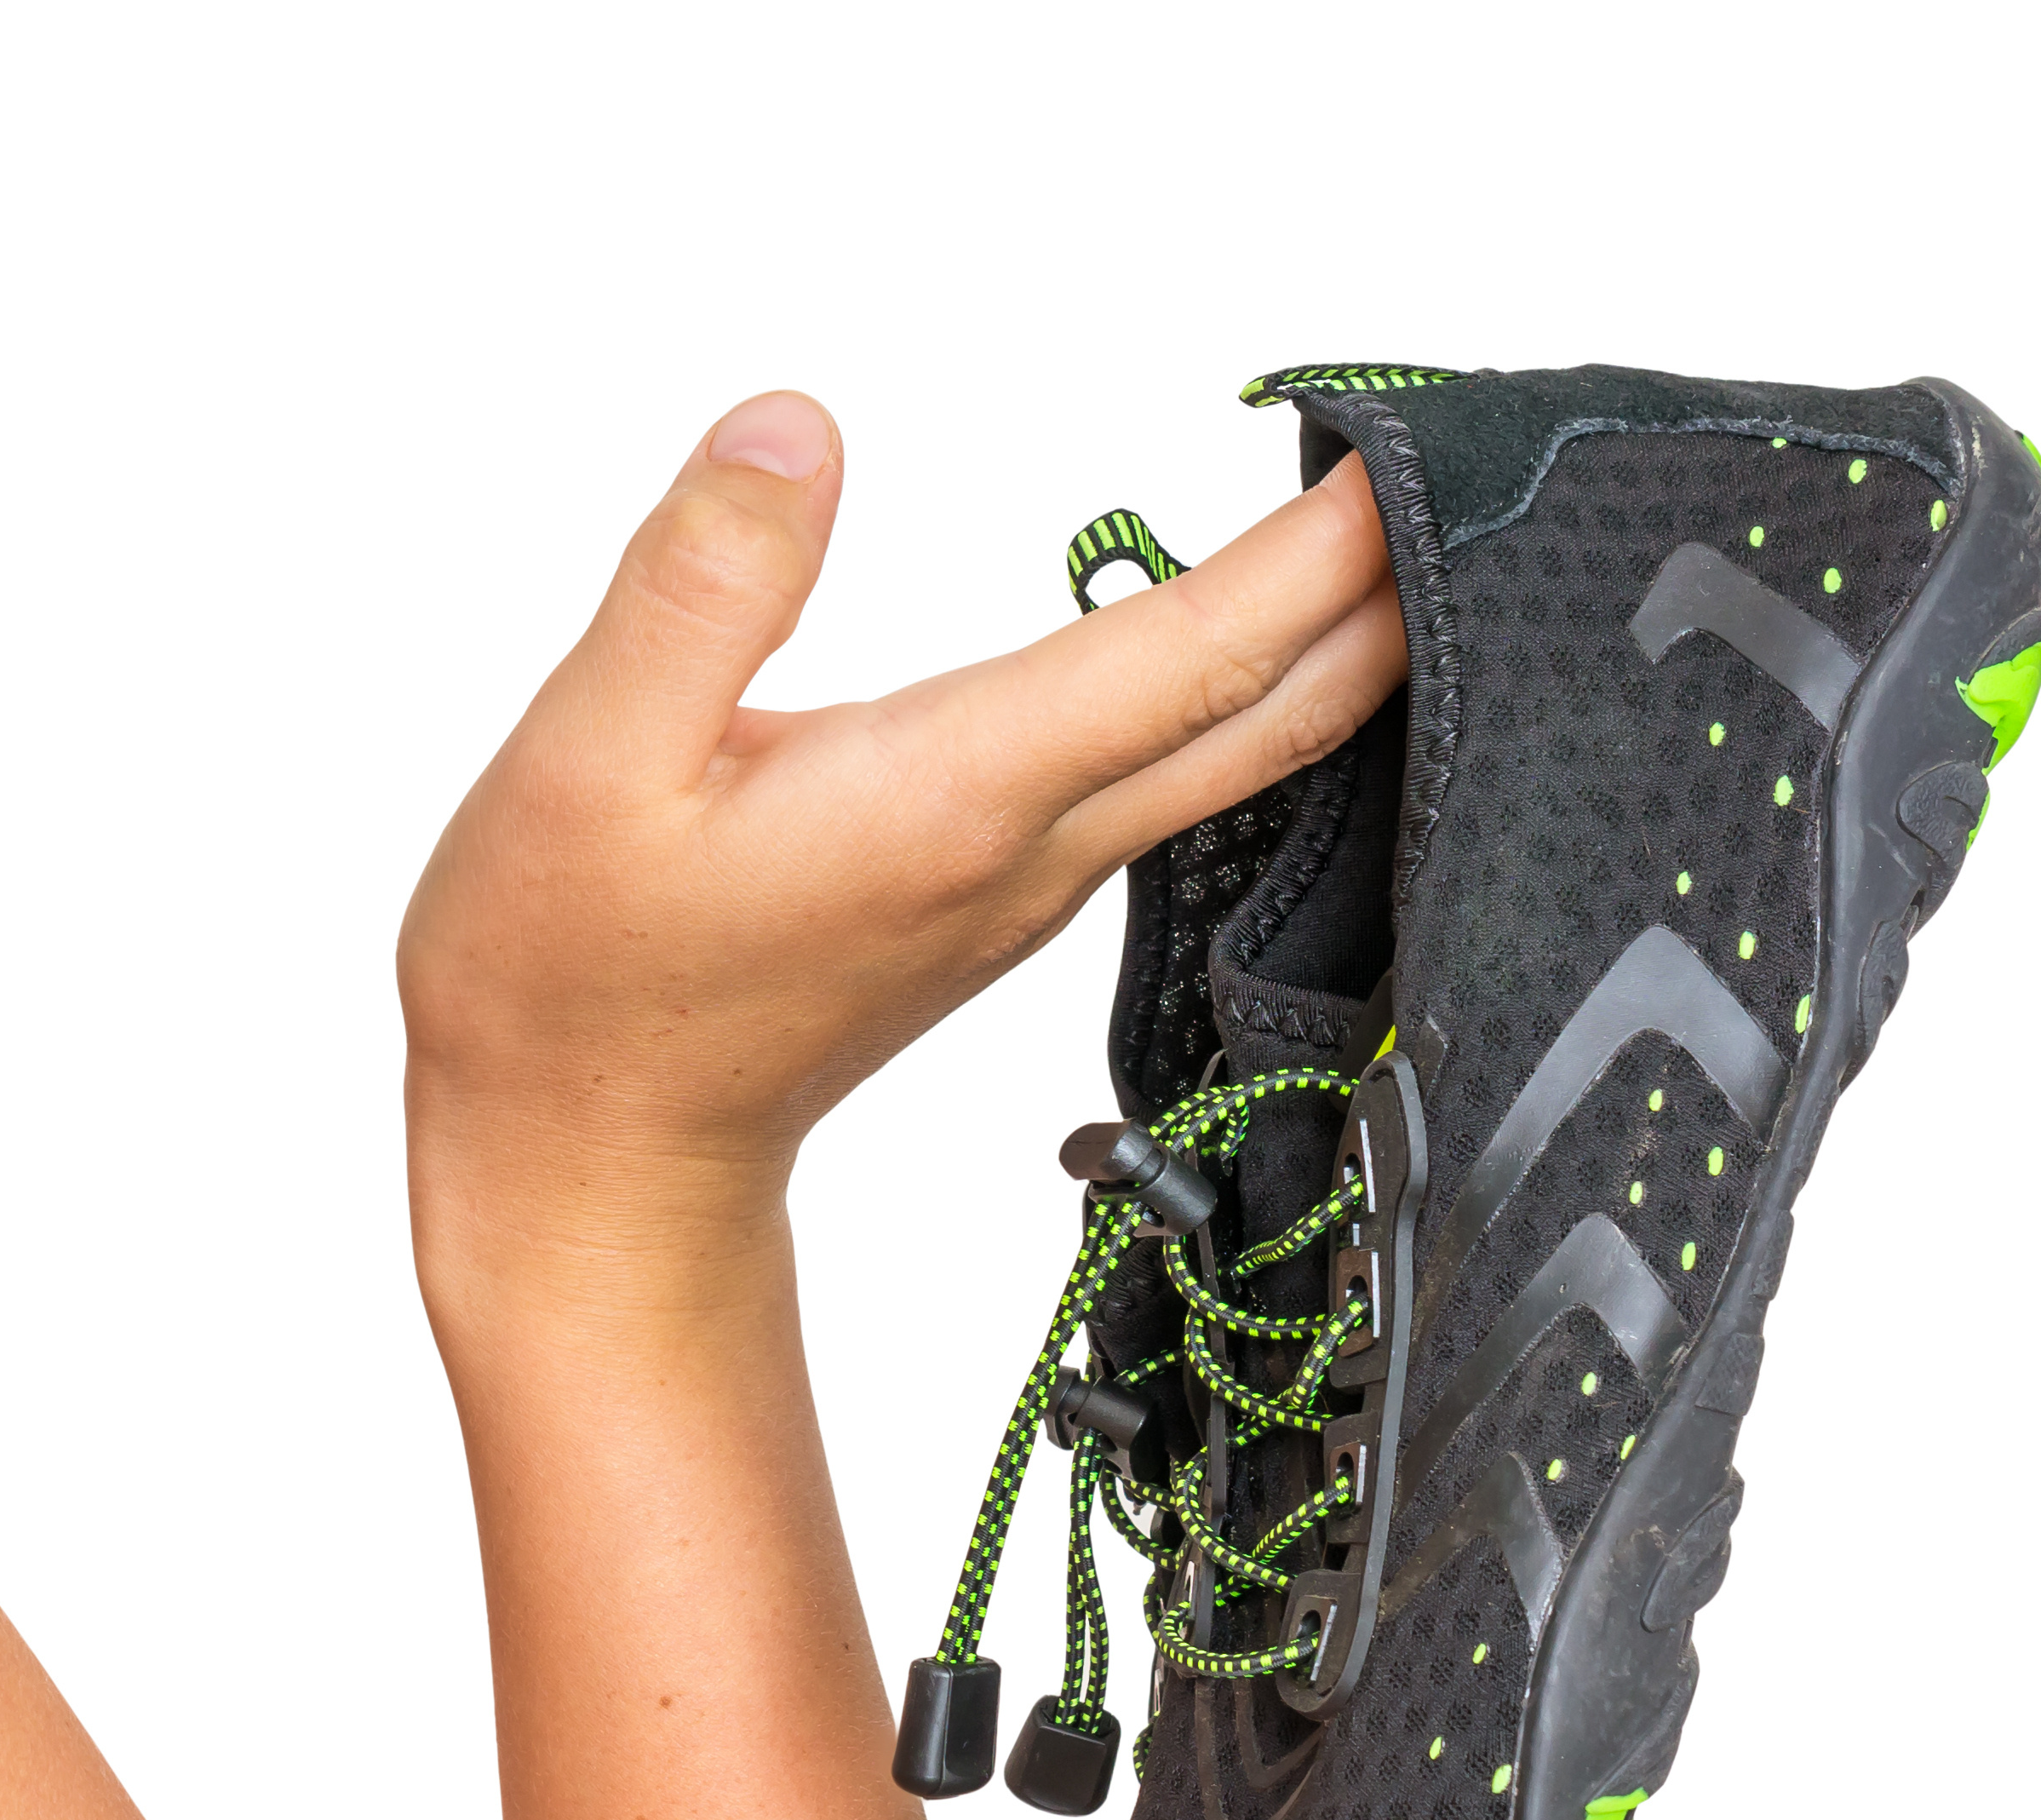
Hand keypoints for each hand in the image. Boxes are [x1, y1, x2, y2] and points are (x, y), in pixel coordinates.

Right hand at [397, 386, 1408, 1308]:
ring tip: (1399, 518)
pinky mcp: (999, 897)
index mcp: (954, 798)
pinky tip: (1264, 631)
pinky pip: (1177, 780)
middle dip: (1392, 584)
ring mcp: (1027, 885)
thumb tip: (799, 428)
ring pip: (1242, 752)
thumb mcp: (579, 763)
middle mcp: (1027, 847)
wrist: (587, 1171)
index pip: (1199, 650)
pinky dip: (1248, 688)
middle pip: (1279, 711)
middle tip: (1471, 460)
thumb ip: (699, 587)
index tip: (1420, 446)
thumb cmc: (569, 984)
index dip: (1327, 546)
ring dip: (1338, 638)